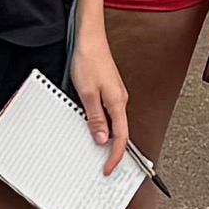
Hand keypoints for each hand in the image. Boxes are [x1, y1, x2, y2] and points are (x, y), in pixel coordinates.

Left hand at [70, 42, 133, 163]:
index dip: (116, 156)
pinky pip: (108, 114)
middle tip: (102, 165)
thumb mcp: (87, 93)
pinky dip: (102, 124)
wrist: (90, 39)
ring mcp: (115, 95)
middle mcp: (120, 100)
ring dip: (106, 138)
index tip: (108, 169)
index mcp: (117, 103)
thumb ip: (96, 118)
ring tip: (95, 150)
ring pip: (114, 123)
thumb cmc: (88, 61)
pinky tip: (93, 126)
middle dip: (112, 151)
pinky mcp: (109, 90)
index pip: (121, 138)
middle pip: (120, 133)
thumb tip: (103, 139)